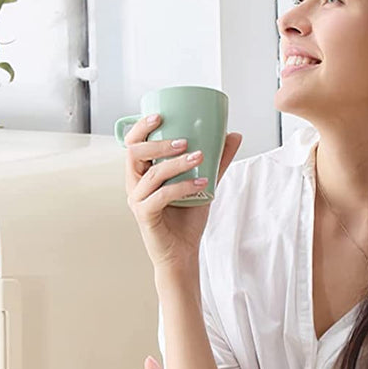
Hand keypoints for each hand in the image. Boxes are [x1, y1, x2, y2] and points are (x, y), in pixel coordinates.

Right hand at [123, 113, 242, 273]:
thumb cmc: (187, 218)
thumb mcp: (204, 183)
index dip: (141, 128)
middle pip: (135, 153)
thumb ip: (217, 161)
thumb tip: (234, 135)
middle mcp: (135, 184)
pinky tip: (202, 183)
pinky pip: (161, 196)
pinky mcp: (145, 215)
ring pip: (152, 174)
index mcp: (142, 172)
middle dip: (160, 144)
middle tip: (185, 141)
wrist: (183, 253)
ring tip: (200, 157)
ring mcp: (137, 200)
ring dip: (177, 164)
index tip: (160, 116)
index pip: (133, 143)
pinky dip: (182, 187)